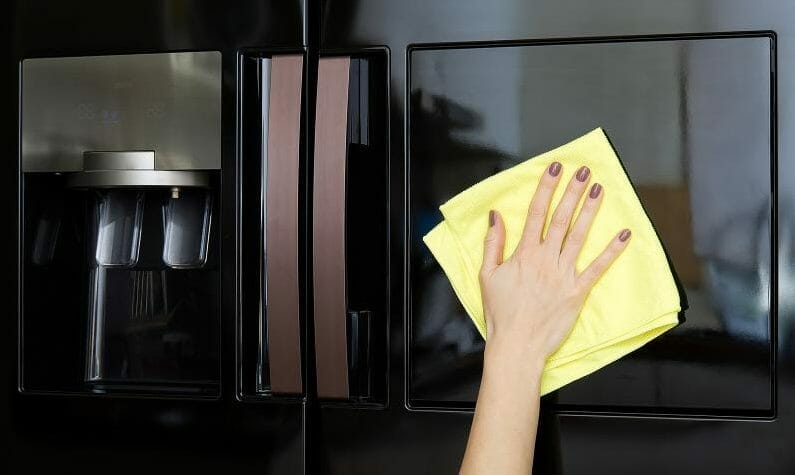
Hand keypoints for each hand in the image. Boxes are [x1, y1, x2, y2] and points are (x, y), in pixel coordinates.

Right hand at [480, 162, 630, 370]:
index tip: (555, 168)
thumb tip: (495, 216)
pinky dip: (612, 251)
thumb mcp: (486, 276)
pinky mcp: (577, 292)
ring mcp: (564, 274)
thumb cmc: (500, 313)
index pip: (536, 212)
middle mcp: (546, 259)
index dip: (546, 188)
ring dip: (590, 211)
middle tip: (584, 170)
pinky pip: (597, 268)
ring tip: (599, 189)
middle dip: (572, 191)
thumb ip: (492, 244)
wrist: (516, 345)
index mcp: (524, 253)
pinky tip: (624, 234)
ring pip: (579, 236)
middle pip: (561, 218)